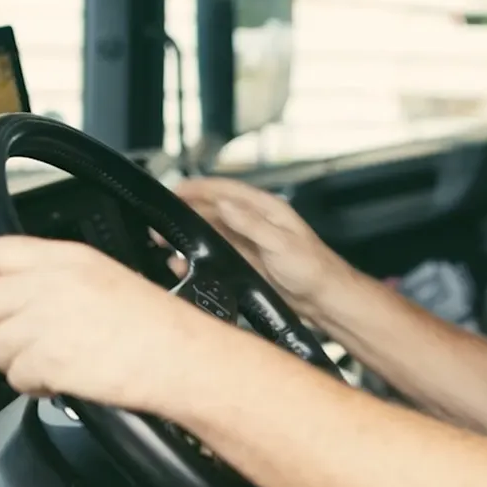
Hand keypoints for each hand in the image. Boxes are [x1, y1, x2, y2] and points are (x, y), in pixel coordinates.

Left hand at [0, 235, 217, 412]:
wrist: (180, 356)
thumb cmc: (156, 325)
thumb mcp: (104, 277)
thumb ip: (56, 278)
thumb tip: (18, 294)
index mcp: (66, 257)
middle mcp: (51, 283)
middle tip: (12, 341)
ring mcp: (47, 321)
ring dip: (11, 360)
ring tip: (43, 364)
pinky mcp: (48, 358)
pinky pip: (15, 375)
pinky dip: (30, 385)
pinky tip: (56, 381)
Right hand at [173, 177, 353, 321]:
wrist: (324, 299)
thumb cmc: (314, 268)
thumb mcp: (281, 242)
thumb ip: (251, 223)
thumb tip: (225, 205)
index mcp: (266, 210)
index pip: (226, 190)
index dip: (199, 187)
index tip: (176, 189)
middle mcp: (255, 224)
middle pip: (213, 211)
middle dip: (186, 212)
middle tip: (162, 220)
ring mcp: (249, 244)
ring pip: (211, 234)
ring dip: (189, 235)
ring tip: (166, 241)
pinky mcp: (246, 264)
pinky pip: (216, 256)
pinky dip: (198, 257)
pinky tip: (185, 264)